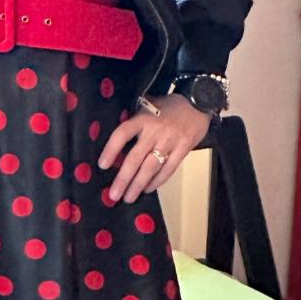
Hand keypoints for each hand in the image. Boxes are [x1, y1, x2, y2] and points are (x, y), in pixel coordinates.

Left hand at [98, 94, 212, 202]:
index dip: (111, 150)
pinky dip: (158, 181)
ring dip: (138, 184)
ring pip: (151, 167)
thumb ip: (135, 122)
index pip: (122, 134)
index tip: (102, 165)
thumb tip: (118, 144)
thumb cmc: (169, 106)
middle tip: (114, 194)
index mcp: (143, 118)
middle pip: (135, 158)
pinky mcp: (183, 148)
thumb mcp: (148, 106)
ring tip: (129, 197)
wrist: (198, 102)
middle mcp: (155, 131)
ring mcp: (170, 141)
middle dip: (123, 178)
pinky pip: (169, 169)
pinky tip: (148, 188)